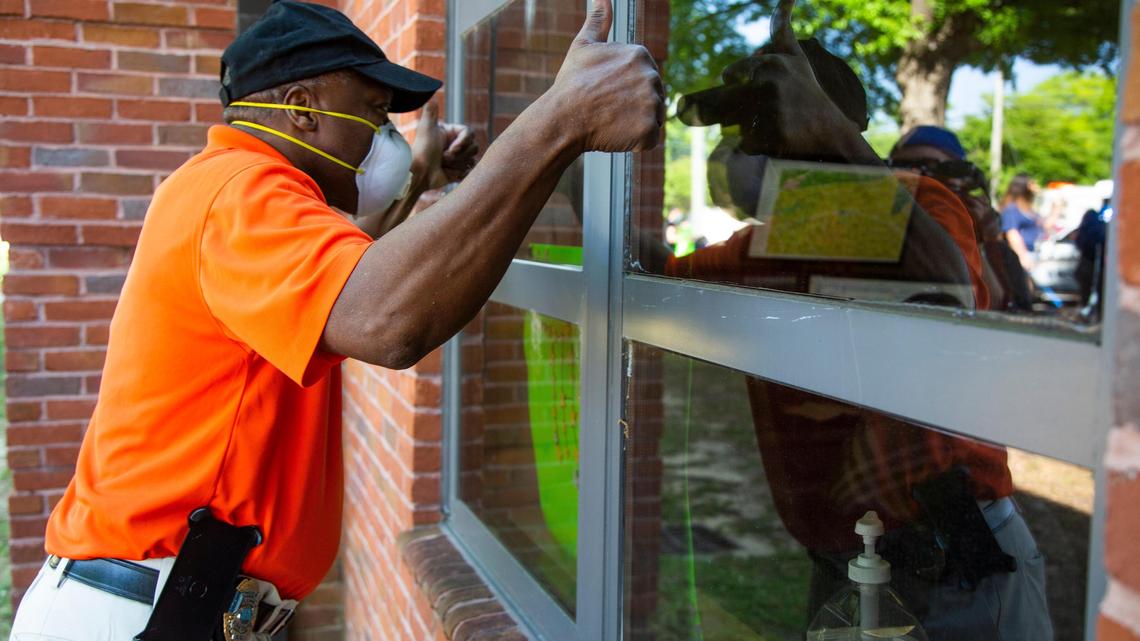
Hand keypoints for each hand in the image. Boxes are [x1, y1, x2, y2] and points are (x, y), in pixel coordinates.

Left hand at [411, 101, 479, 190]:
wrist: (420, 174)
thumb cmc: (422, 151)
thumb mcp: (426, 129)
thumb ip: (430, 112)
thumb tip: (432, 96)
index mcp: (450, 133)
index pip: (469, 133)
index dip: (463, 141)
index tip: (453, 148)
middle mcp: (455, 144)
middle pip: (473, 146)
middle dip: (460, 154)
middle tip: (444, 158)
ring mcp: (458, 158)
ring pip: (472, 159)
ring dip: (458, 163)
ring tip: (444, 165)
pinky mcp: (459, 171)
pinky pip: (470, 170)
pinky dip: (461, 172)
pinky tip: (450, 173)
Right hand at [547, 0, 664, 153]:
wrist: (564, 117)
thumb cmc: (572, 83)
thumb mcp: (583, 46)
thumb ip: (598, 21)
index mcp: (640, 55)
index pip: (645, 78)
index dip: (626, 90)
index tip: (608, 94)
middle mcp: (651, 76)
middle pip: (652, 98)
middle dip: (634, 107)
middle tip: (608, 110)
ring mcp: (652, 103)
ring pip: (653, 119)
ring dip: (636, 125)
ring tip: (611, 122)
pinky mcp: (649, 129)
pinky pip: (650, 140)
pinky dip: (636, 143)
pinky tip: (616, 135)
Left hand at [717, 0, 863, 158]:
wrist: (830, 131)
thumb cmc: (806, 93)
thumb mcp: (795, 56)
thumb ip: (782, 28)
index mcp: (768, 62)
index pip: (729, 75)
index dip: (740, 85)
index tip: (761, 89)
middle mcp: (767, 82)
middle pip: (725, 101)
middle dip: (739, 108)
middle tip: (767, 111)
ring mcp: (769, 108)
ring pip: (732, 123)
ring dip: (746, 127)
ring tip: (774, 124)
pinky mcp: (771, 135)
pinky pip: (743, 145)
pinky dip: (755, 146)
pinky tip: (778, 138)